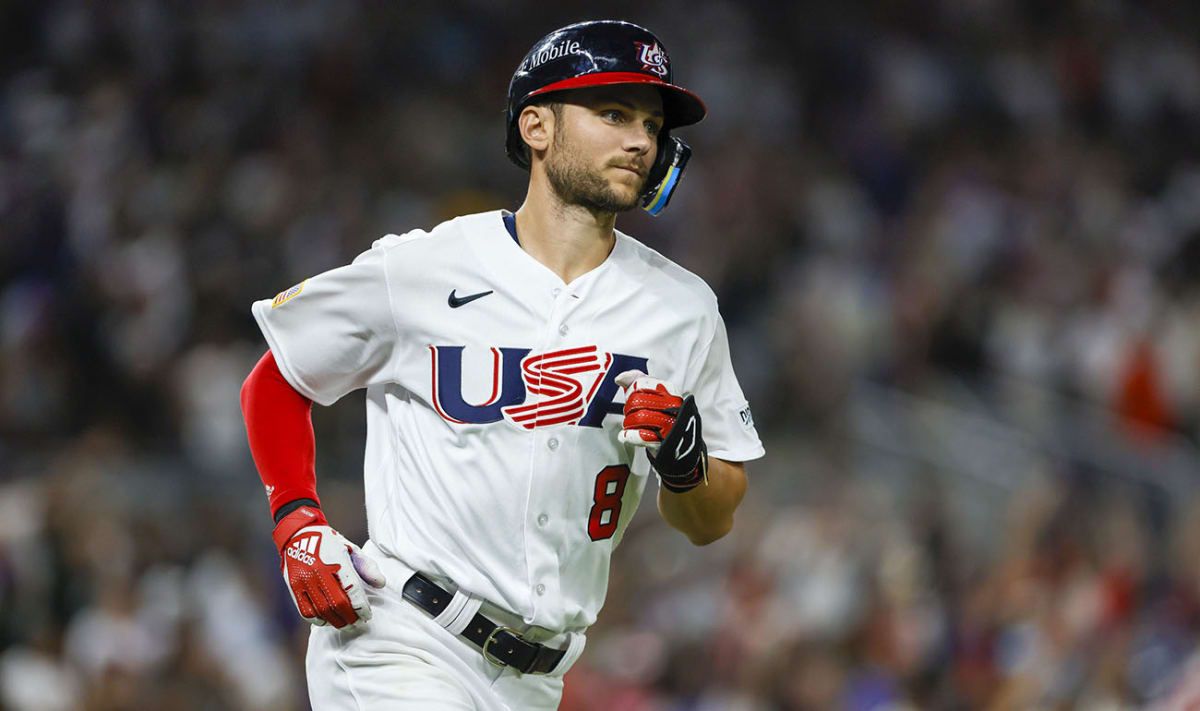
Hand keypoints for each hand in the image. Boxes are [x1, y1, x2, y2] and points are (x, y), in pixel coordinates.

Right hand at [272, 505, 385, 628]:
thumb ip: (367, 566)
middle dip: (350, 617)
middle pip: (338, 604)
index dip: (361, 607)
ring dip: (336, 622)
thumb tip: (380, 584)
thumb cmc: (329, 542)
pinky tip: (327, 621)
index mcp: (336, 561)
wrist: (298, 534)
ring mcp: (304, 581)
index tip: (367, 616)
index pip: (352, 590)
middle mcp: (319, 572)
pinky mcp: (294, 587)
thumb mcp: (351, 548)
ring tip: (346, 625)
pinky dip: (318, 620)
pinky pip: (306, 611)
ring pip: (322, 611)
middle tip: (358, 623)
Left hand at [615, 370, 707, 492]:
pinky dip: (629, 436)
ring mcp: (670, 425)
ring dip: (628, 423)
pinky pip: (641, 436)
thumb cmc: (665, 419)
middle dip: (628, 408)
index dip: (633, 390)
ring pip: (638, 417)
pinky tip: (625, 436)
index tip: (632, 396)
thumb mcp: (656, 397)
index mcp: (672, 392)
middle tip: (631, 414)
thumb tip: (620, 378)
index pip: (644, 383)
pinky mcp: (664, 443)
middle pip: (637, 401)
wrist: (682, 450)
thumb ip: (638, 383)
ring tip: (631, 426)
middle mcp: (674, 407)